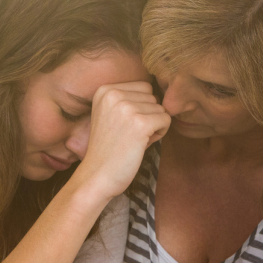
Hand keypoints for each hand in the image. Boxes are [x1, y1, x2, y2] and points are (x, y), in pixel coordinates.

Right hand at [71, 81, 169, 199]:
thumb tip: (161, 95)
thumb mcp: (110, 114)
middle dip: (148, 116)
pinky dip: (160, 133)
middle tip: (130, 135)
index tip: (125, 125)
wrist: (97, 176)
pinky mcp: (140, 123)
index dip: (141, 107)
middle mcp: (114, 94)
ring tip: (134, 140)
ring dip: (154, 126)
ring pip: (161, 109)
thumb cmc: (108, 149)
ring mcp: (127, 108)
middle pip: (153, 97)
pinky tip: (143, 144)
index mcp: (105, 90)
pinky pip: (166, 120)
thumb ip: (129, 99)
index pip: (143, 87)